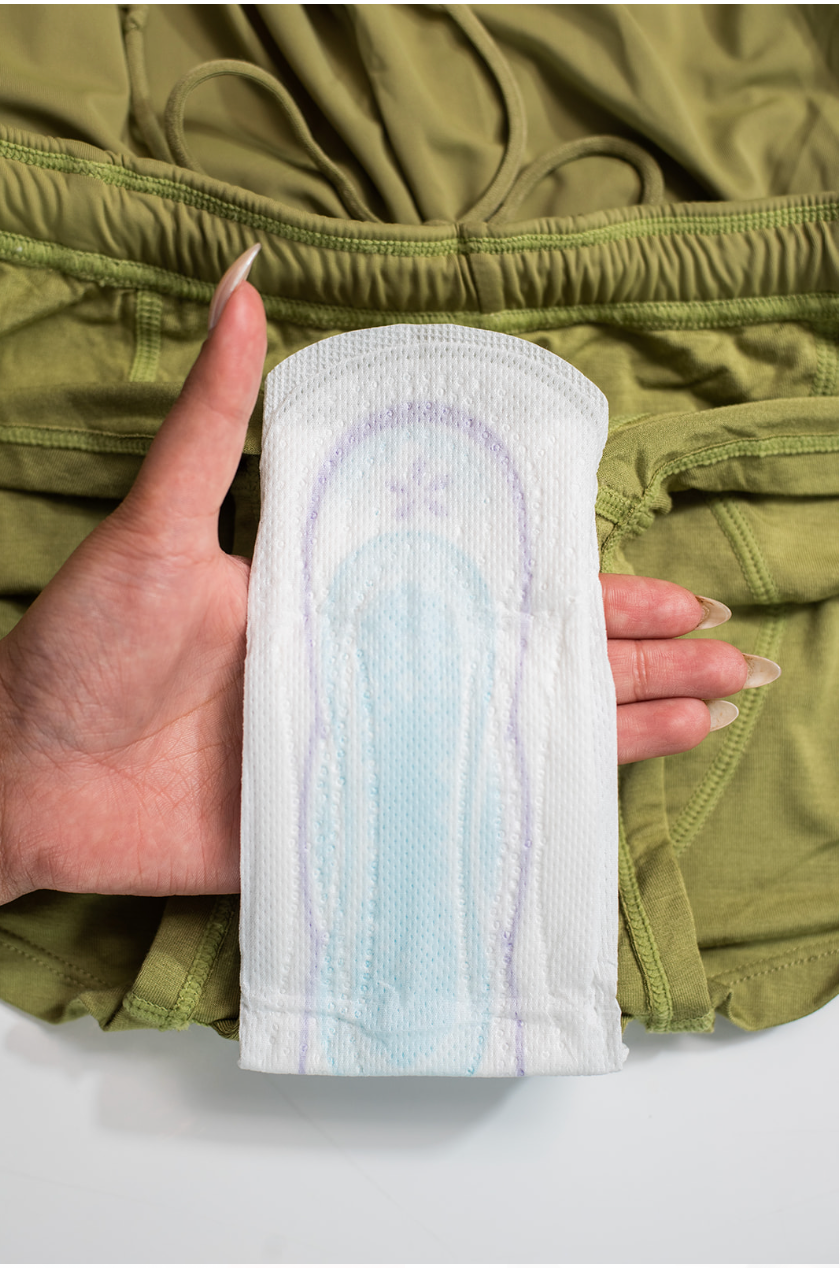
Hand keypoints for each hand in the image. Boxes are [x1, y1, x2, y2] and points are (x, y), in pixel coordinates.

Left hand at [0, 264, 778, 903]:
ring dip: (615, 732)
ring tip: (710, 720)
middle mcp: (377, 669)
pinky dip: (530, 809)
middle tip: (731, 657)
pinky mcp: (345, 820)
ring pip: (516, 739)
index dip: (586, 591)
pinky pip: (455, 814)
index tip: (668, 590)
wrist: (21, 777)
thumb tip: (243, 284)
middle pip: (531, 666)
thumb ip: (215, 419)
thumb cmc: (80, 647)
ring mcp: (370, 748)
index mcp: (350, 596)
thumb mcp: (158, 525)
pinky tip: (602, 805)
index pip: (497, 588)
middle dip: (635, 665)